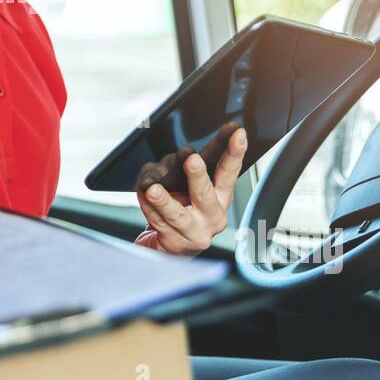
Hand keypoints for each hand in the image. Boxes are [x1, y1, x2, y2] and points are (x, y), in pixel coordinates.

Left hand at [133, 125, 247, 255]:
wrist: (173, 246)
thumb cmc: (184, 209)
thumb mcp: (189, 185)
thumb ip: (184, 168)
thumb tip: (173, 159)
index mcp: (221, 196)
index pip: (228, 171)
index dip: (234, 152)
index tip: (237, 133)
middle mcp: (213, 215)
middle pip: (206, 194)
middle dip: (198, 175)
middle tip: (191, 159)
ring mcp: (196, 232)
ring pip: (178, 215)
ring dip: (164, 201)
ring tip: (152, 190)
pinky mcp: (176, 243)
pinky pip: (159, 223)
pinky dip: (148, 208)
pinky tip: (142, 197)